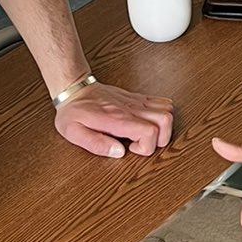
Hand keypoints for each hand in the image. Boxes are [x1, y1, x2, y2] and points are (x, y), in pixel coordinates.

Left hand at [55, 81, 173, 158]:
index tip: (131, 148)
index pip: (150, 132)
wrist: (74, 89)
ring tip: (147, 134)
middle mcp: (130, 108)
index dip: (146, 147)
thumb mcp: (74, 133)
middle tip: (143, 143)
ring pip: (168, 109)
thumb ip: (97, 145)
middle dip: (161, 138)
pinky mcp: (137, 98)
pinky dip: (162, 114)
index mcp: (117, 119)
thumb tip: (119, 152)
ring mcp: (136, 101)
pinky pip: (162, 101)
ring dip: (164, 126)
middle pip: (166, 120)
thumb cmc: (73, 111)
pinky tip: (147, 122)